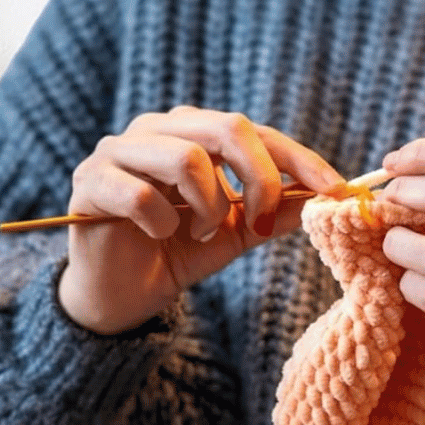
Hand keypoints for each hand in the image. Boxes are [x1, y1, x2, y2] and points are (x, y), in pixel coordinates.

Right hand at [57, 107, 345, 334]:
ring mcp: (116, 152)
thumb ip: (274, 209)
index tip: (335, 190)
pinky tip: (158, 237)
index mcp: (188, 130)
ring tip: (201, 232)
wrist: (117, 297)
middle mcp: (152, 129)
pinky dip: (162, 223)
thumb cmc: (172, 255)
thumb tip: (328, 194)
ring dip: (208, 206)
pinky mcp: (89, 182)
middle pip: (225, 127)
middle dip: (260, 179)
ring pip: (186, 158)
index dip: (297, 158)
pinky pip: (141, 194)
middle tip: (263, 222)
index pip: (252, 130)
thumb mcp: (234, 232)